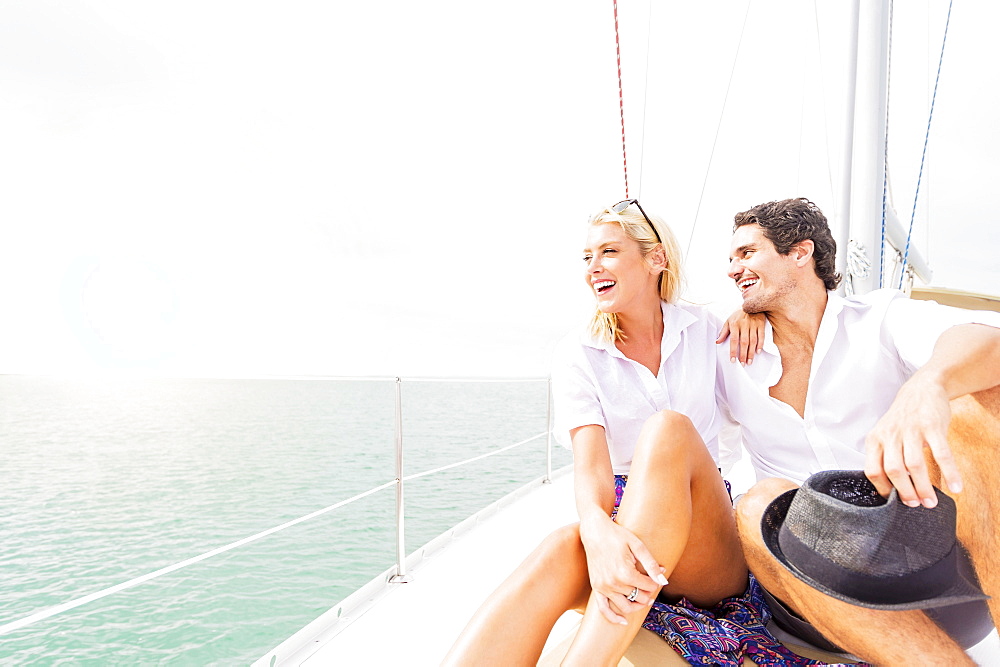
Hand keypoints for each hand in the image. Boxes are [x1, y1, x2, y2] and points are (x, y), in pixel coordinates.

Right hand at [580, 516, 667, 624]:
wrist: (594, 531)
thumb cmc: (617, 535)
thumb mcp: (637, 545)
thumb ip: (651, 564)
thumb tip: (663, 579)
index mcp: (625, 572)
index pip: (648, 586)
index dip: (656, 582)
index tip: (658, 573)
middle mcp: (613, 583)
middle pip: (638, 596)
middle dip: (648, 592)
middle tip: (651, 584)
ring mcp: (603, 586)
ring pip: (625, 606)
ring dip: (637, 606)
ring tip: (644, 599)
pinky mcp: (596, 587)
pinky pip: (603, 609)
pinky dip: (613, 617)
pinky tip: (623, 622)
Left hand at [716, 309, 765, 364]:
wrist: (750, 303)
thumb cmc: (737, 314)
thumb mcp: (728, 321)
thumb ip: (724, 332)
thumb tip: (717, 342)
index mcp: (734, 324)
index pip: (733, 340)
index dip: (733, 351)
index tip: (733, 360)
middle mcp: (744, 324)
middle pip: (744, 342)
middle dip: (743, 354)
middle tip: (742, 364)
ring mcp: (753, 324)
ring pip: (753, 341)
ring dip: (751, 352)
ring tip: (749, 361)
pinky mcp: (761, 323)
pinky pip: (761, 336)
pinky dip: (760, 344)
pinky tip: (758, 352)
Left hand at [864, 373, 961, 507]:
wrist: (921, 389)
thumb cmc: (902, 419)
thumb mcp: (885, 435)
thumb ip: (885, 457)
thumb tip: (892, 488)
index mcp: (875, 439)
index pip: (872, 470)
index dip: (883, 489)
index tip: (894, 502)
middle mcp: (890, 435)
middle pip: (894, 470)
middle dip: (905, 492)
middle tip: (916, 505)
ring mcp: (911, 430)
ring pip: (915, 465)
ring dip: (924, 487)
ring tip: (931, 502)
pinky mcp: (932, 426)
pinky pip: (941, 454)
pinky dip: (949, 472)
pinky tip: (956, 487)